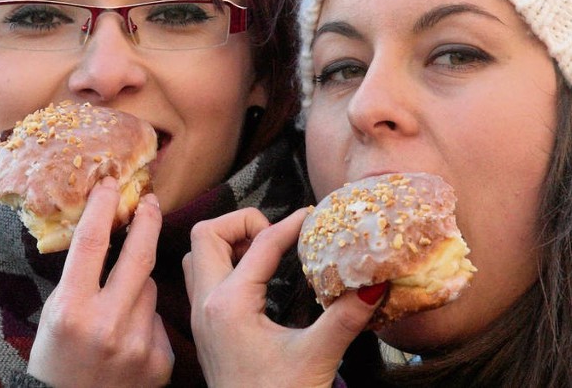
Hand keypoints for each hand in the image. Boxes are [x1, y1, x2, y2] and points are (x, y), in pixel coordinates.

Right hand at [28, 177, 173, 386]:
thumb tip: (108, 230)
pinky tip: (130, 340)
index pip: (92, 241)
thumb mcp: (54, 314)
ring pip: (151, 288)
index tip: (111, 183)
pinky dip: (146, 320)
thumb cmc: (56, 360)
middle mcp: (106, 324)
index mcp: (70, 309)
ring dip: (139, 286)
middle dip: (147, 221)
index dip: (104, 206)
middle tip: (151, 202)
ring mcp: (138, 343)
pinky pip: (158, 319)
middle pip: (139, 255)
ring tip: (118, 310)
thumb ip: (80, 278)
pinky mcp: (160, 360)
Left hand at [184, 208, 384, 387]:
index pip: (260, 244)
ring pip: (196, 255)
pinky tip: (255, 278)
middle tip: (277, 236)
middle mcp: (206, 304)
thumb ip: (345, 317)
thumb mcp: (317, 357)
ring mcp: (200, 316)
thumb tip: (375, 283)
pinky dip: (223, 264)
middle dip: (242, 223)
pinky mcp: (205, 329)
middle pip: (206, 235)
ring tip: (265, 252)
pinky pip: (201, 278)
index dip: (290, 224)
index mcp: (229, 305)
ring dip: (227, 243)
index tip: (313, 215)